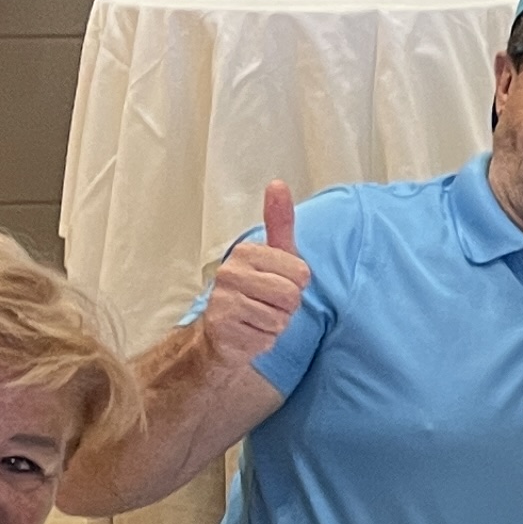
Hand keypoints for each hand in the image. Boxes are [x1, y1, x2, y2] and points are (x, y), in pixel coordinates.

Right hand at [201, 183, 310, 373]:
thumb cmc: (255, 290)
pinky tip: (249, 332)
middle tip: (268, 304)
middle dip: (288, 307)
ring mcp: (222, 302)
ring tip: (258, 317)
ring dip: (275, 324)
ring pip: (279, 320)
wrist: (221, 332)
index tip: (278, 283)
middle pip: (291, 296)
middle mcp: (229, 273)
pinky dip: (264, 340)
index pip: (301, 273)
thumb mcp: (273, 255)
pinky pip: (266, 339)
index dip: (297, 284)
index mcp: (246, 252)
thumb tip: (278, 183)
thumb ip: (279, 222)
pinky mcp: (222, 331)